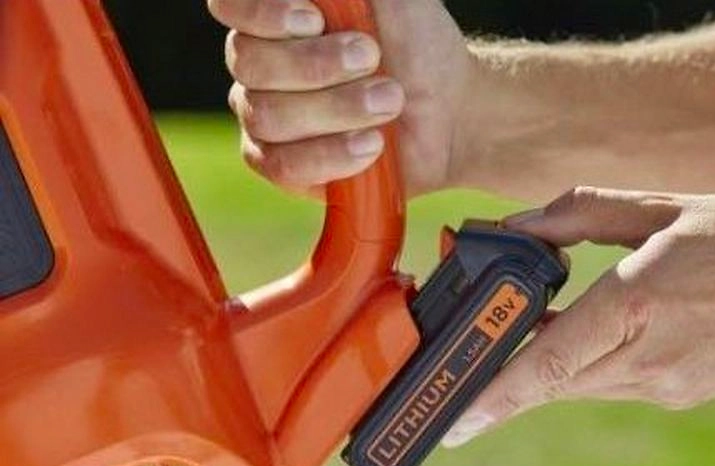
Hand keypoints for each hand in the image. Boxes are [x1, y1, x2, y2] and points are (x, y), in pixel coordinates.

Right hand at [208, 0, 469, 197]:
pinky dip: (332, 154)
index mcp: (275, 18)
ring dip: (336, 109)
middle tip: (373, 59)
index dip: (262, 13)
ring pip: (268, 117)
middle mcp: (260, 67)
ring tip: (389, 101)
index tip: (315, 19)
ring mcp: (267, 120)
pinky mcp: (286, 168)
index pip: (232, 7)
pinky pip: (284, 166)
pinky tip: (372, 145)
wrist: (450, 108)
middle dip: (316, 63)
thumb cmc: (417, 44)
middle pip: (250, 63)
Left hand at [443, 188, 714, 446]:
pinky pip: (614, 385)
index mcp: (637, 299)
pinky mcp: (680, 395)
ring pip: (579, 385)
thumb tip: (514, 229)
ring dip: (548, 364)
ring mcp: (666, 384)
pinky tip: (602, 331)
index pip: (546, 362)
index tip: (453, 421)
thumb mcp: (661, 206)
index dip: (494, 395)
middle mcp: (647, 355)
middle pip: (550, 380)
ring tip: (534, 325)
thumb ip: (577, 215)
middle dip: (505, 373)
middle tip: (465, 360)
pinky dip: (592, 364)